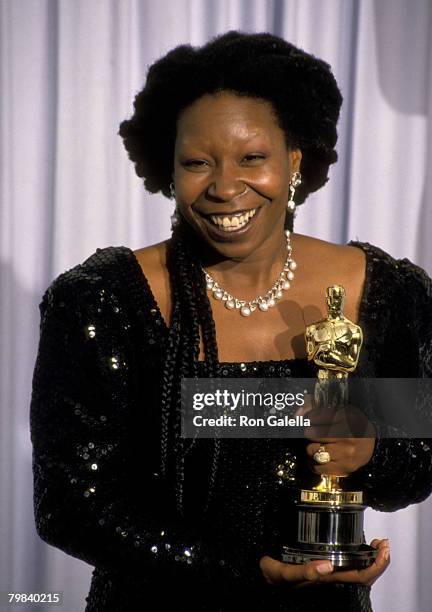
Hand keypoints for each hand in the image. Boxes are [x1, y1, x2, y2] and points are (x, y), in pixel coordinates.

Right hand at [259, 539, 389, 586]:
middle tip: (384, 545)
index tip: (382, 550)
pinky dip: (361, 555)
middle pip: (365, 575)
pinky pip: (349, 564)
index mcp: (326, 580)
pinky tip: (364, 546)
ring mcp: (330, 572)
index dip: (375, 566)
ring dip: (372, 558)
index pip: (360, 577)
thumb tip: (325, 566)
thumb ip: (303, 572)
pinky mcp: (324, 564)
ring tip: (379, 544)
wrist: (263, 576)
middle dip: (379, 560)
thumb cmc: (272, 575)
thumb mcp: (282, 573)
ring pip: (360, 571)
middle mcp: (331, 577)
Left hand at [299, 396, 375, 474]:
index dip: (310, 419)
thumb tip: (298, 413)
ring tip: (316, 446)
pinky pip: (318, 468)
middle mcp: (346, 436)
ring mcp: (345, 453)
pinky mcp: (344, 468)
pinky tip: (318, 458)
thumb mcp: (338, 409)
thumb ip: (315, 408)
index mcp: (345, 418)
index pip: (314, 417)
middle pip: (311, 434)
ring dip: (311, 448)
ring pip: (312, 451)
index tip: (313, 421)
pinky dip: (313, 463)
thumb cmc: (351, 424)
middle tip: (314, 434)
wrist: (372, 443)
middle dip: (310, 433)